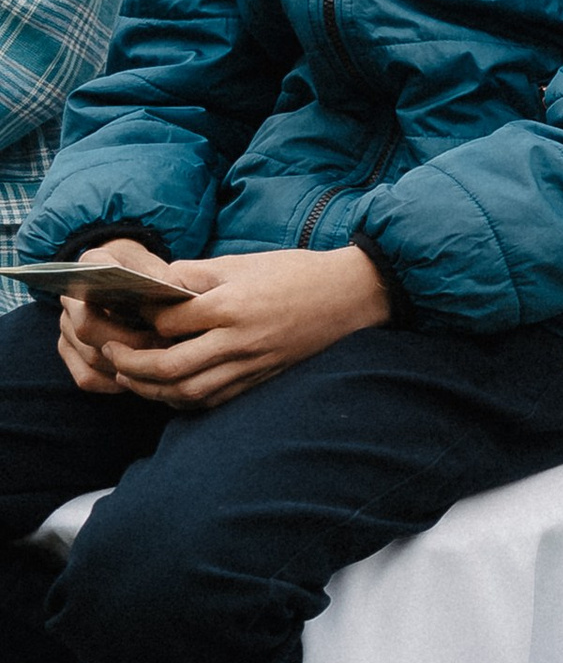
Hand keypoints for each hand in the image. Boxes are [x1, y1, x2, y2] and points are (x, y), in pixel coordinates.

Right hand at [54, 239, 179, 395]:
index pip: (91, 290)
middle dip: (131, 344)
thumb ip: (161, 276)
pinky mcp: (69, 352)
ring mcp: (66, 328)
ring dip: (127, 365)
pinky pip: (87, 378)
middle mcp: (69, 299)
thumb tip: (172, 292)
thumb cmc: (145, 273)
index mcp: (88, 269)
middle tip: (166, 348)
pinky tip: (141, 378)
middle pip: (89, 330)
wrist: (127, 278)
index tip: (160, 324)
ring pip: (91, 357)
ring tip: (160, 363)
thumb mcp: (156, 265)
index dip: (124, 309)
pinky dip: (115, 382)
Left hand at [67, 245, 392, 412]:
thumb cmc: (296, 272)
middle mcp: (239, 341)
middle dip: (133, 366)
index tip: (127, 314)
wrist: (349, 296)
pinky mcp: (262, 379)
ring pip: (189, 392)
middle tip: (111, 355)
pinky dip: (184, 400)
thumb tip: (155, 286)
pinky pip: (214, 400)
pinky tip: (168, 391)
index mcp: (232, 305)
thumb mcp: (242, 262)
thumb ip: (196, 276)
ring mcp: (252, 365)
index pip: (169, 323)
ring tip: (131, 378)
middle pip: (170, 367)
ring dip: (152, 390)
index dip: (141, 321)